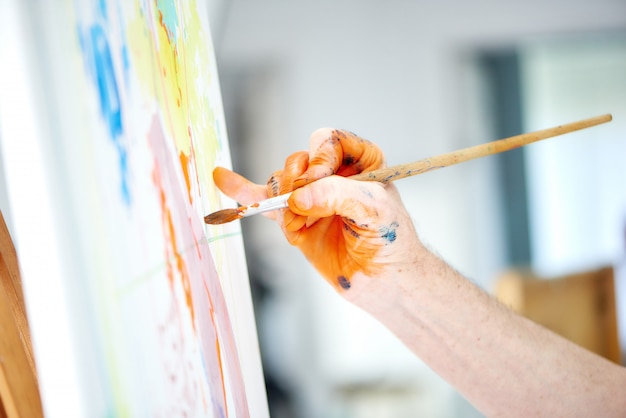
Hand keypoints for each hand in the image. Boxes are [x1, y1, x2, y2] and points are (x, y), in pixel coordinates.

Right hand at [213, 128, 423, 300]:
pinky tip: (222, 178)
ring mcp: (310, 197)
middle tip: (308, 208)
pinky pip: (263, 201)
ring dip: (283, 202)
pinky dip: (243, 190)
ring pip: (280, 182)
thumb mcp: (375, 210)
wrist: (384, 281)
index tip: (320, 180)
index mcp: (359, 160)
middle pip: (298, 161)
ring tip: (299, 224)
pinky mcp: (294, 219)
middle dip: (298, 184)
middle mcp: (332, 173)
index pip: (328, 141)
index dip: (319, 158)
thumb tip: (298, 198)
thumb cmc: (390, 239)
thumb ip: (338, 196)